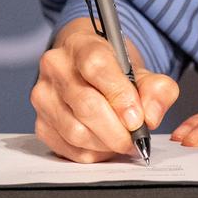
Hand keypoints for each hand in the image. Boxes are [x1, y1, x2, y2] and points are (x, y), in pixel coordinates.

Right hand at [31, 19, 180, 162]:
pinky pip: (68, 149)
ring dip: (106, 144)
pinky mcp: (41, 123)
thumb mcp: (141, 70)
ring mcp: (44, 96)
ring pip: (76, 132)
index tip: (138, 119)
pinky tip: (104, 144)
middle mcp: (56, 67)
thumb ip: (157, 89)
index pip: (96, 66)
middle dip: (117, 130)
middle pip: (86, 105)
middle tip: (136, 139)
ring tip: (122, 141)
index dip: (119, 96)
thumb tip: (151, 117)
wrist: (86, 69)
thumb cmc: (113, 69)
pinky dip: (93, 154)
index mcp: (81, 44)